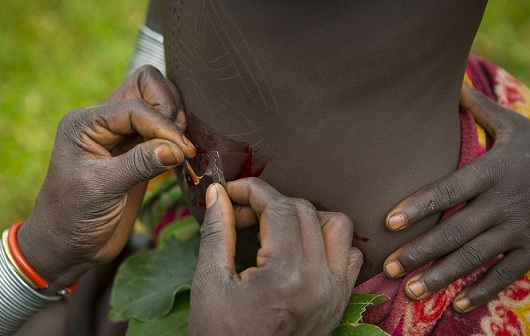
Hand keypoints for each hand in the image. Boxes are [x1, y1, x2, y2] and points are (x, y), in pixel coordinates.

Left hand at [17, 65, 195, 294]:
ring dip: (174, 121)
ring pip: (157, 102)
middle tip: (179, 142)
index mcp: (86, 123)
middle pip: (147, 86)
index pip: (136, 107)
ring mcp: (122, 134)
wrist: (69, 245)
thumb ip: (140, 164)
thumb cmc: (74, 218)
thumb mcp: (103, 189)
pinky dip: (176, 136)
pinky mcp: (137, 151)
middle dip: (168, 109)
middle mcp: (104, 121)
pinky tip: (180, 155)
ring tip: (181, 149)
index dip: (163, 126)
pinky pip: (162, 129)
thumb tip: (178, 148)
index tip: (183, 151)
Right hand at [189, 178, 362, 334]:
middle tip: (240, 217)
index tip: (230, 192)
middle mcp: (319, 281)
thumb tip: (216, 192)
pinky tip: (299, 251)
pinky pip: (349, 256)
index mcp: (285, 275)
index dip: (252, 190)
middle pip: (305, 211)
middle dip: (270, 204)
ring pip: (337, 226)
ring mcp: (334, 293)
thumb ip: (216, 232)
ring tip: (274, 230)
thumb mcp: (210, 283)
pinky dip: (328, 243)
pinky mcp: (339, 303)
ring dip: (305, 217)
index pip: (279, 207)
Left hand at [383, 84, 529, 312]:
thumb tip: (450, 85)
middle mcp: (502, 204)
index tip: (389, 222)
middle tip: (390, 267)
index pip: (449, 191)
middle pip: (455, 232)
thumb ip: (480, 110)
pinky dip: (482, 290)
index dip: (419, 206)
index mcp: (492, 172)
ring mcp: (519, 229)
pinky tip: (457, 305)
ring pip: (475, 257)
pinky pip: (506, 274)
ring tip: (412, 290)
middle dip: (420, 252)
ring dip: (442, 276)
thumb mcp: (515, 125)